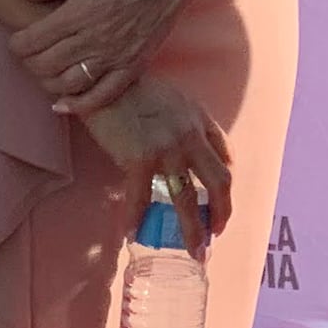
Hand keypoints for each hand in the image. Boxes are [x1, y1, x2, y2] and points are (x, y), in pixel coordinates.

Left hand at [12, 0, 214, 115]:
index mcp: (80, 12)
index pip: (35, 39)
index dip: (18, 44)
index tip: (16, 42)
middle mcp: (95, 38)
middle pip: (47, 64)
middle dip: (29, 63)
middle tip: (28, 56)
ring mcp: (115, 56)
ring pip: (70, 84)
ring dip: (49, 83)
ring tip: (45, 73)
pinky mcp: (132, 67)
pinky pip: (102, 96)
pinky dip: (79, 106)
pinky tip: (62, 105)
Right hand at [79, 73, 231, 225]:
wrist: (102, 76)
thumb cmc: (131, 86)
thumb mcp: (171, 99)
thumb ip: (182, 123)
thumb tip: (179, 151)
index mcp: (199, 119)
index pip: (225, 156)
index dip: (225, 184)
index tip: (220, 202)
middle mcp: (190, 135)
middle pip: (219, 182)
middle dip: (222, 213)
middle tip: (215, 233)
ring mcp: (167, 149)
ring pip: (188, 200)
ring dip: (193, 230)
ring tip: (194, 250)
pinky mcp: (139, 159)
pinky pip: (141, 199)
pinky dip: (136, 220)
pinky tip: (132, 234)